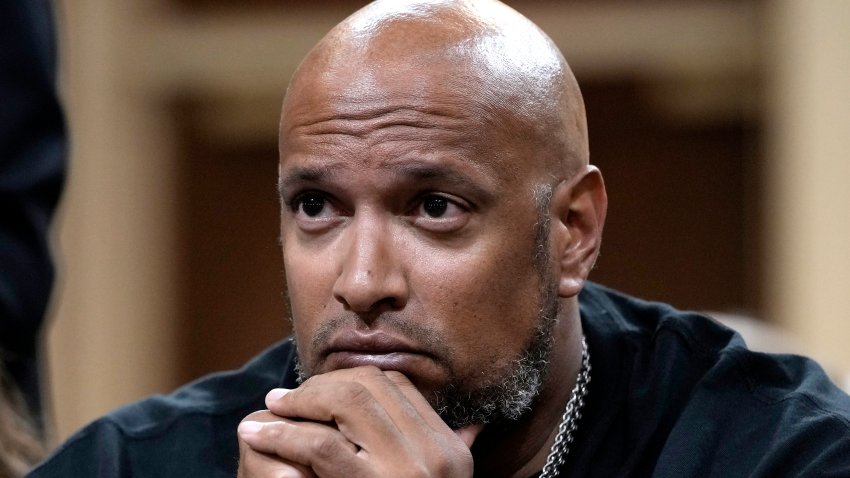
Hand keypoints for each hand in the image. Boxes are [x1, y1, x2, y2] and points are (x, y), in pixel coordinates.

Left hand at [237, 366, 482, 476]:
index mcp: (451, 454)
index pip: (399, 387)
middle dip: (322, 385)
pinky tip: (259, 433)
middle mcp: (436, 456)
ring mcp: (406, 472)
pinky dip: (283, 434)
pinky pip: (321, 444)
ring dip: (300, 402)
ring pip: (346, 403)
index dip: (354, 381)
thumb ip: (454, 455)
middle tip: (284, 398)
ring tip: (270, 409)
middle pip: (370, 387)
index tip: (321, 392)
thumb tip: (474, 427)